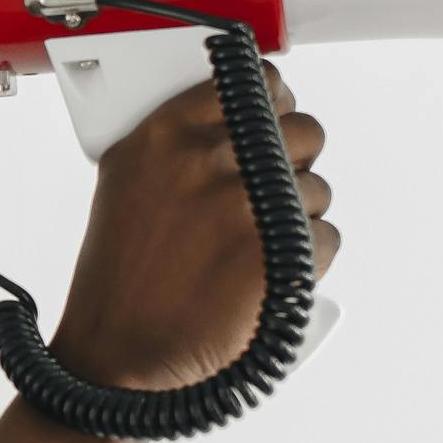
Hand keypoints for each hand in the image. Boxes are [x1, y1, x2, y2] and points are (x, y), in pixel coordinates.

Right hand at [45, 59, 337, 391]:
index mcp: (166, 135)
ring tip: (256, 248)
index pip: (253, 83)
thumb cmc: (119, 280)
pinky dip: (307, 261)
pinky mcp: (277, 254)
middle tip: (271, 194)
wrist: (117, 359)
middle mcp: (208, 160)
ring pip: (317, 189)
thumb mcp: (126, 184)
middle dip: (295, 161)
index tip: (273, 120)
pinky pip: (326, 238)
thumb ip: (178, 144)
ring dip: (299, 217)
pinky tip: (266, 275)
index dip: (274, 104)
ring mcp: (246, 206)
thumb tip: (237, 121)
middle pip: (301, 131)